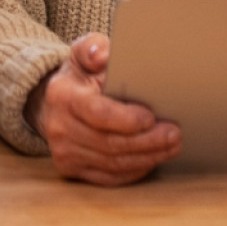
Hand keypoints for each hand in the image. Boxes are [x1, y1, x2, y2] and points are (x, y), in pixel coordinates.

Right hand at [26, 33, 180, 185]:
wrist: (52, 104)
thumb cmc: (78, 76)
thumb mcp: (82, 53)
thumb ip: (92, 48)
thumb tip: (103, 56)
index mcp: (62, 95)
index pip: (97, 113)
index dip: (126, 119)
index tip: (151, 117)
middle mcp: (59, 128)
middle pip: (109, 143)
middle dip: (146, 141)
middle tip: (174, 134)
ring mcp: (64, 153)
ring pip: (113, 163)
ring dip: (147, 157)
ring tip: (172, 145)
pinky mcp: (72, 170)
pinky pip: (109, 177)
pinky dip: (135, 170)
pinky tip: (153, 158)